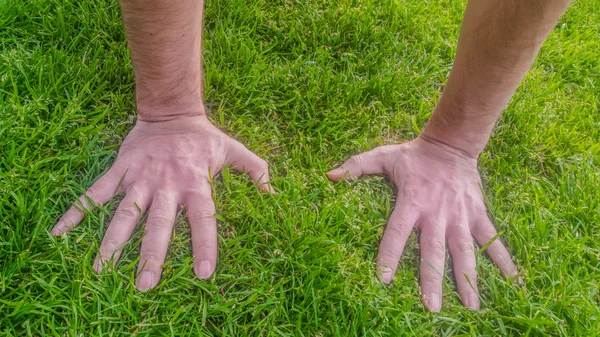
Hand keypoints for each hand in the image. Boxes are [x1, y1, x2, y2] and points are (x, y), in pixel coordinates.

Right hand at [52, 115, 272, 290]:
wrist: (170, 109)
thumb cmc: (204, 137)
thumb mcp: (233, 150)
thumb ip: (256, 170)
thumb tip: (274, 195)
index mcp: (196, 183)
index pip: (204, 218)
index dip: (205, 245)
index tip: (203, 274)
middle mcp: (167, 185)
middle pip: (159, 225)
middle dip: (151, 255)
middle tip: (145, 285)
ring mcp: (140, 179)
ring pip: (124, 214)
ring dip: (111, 242)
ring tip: (99, 272)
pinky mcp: (120, 171)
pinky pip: (95, 192)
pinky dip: (76, 211)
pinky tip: (58, 234)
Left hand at [327, 137, 517, 311]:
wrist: (452, 143)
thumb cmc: (413, 155)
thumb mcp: (383, 156)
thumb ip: (357, 165)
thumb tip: (329, 175)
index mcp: (411, 200)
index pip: (397, 231)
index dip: (390, 254)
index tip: (385, 279)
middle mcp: (437, 212)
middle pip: (434, 250)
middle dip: (432, 279)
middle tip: (431, 308)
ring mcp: (461, 215)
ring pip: (464, 251)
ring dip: (468, 278)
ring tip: (471, 307)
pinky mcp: (478, 214)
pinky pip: (492, 239)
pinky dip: (504, 261)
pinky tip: (514, 284)